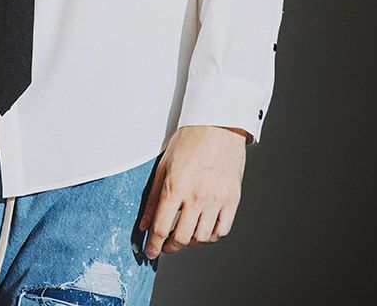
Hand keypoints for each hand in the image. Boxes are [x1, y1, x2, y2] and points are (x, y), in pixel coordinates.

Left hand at [138, 126, 246, 259]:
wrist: (218, 124)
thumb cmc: (190, 139)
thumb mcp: (164, 165)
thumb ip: (154, 197)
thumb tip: (144, 223)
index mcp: (176, 186)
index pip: (161, 228)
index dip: (154, 245)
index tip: (151, 252)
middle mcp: (196, 196)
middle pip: (181, 238)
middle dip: (170, 247)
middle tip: (166, 246)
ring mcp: (216, 199)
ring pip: (202, 237)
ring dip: (190, 242)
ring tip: (184, 236)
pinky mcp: (232, 199)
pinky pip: (222, 229)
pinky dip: (211, 236)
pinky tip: (204, 229)